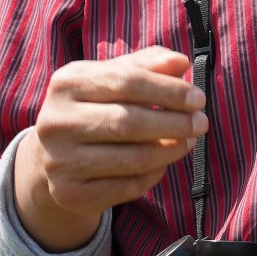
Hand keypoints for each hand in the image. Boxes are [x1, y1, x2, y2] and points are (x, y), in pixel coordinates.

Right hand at [12, 46, 207, 250]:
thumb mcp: (113, 79)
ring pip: (132, 159)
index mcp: (66, 83)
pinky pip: (128, 187)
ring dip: (170, 150)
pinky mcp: (70, 193)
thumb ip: (146, 66)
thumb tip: (180, 62)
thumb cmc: (95, 108)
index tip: (198, 98)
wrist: (54, 158)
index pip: (127, 81)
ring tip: (188, 141)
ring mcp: (59, 161)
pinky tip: (163, 162)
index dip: (168, 90)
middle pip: (129, 122)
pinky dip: (154, 174)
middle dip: (175, 122)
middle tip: (201, 122)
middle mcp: (56, 121)